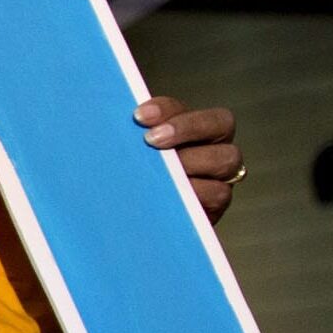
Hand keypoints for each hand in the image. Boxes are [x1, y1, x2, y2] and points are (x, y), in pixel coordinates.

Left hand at [137, 95, 240, 223]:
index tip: (139, 117)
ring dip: (194, 160)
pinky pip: (218, 193)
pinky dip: (196, 191)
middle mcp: (212, 146)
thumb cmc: (130, 182)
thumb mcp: (129, 158)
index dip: (166, 109)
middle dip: (185, 128)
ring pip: (226, 158)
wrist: (134, 225)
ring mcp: (219, 174)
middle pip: (221, 124)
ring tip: (163, 170)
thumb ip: (128, 139)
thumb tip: (106, 125)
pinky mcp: (217, 203)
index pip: (184, 107)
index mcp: (190, 128)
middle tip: (152, 140)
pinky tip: (170, 194)